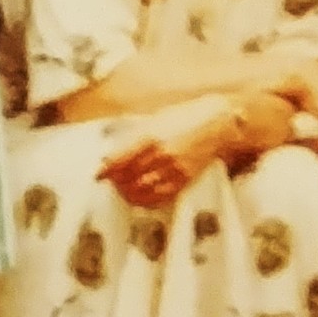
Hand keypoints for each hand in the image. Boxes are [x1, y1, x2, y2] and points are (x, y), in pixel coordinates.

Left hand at [97, 110, 232, 211]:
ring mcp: (174, 169)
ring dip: (128, 193)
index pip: (119, 160)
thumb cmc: (188, 115)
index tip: (99, 175)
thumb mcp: (156, 118)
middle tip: (111, 182)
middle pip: (128, 178)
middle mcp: (161, 155)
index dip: (106, 171)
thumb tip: (114, 151)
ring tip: (123, 190)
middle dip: (116, 182)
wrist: (218, 122)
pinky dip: (146, 201)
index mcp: (151, 136)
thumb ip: (135, 135)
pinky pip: (161, 197)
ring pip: (142, 190)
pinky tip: (141, 197)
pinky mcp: (185, 179)